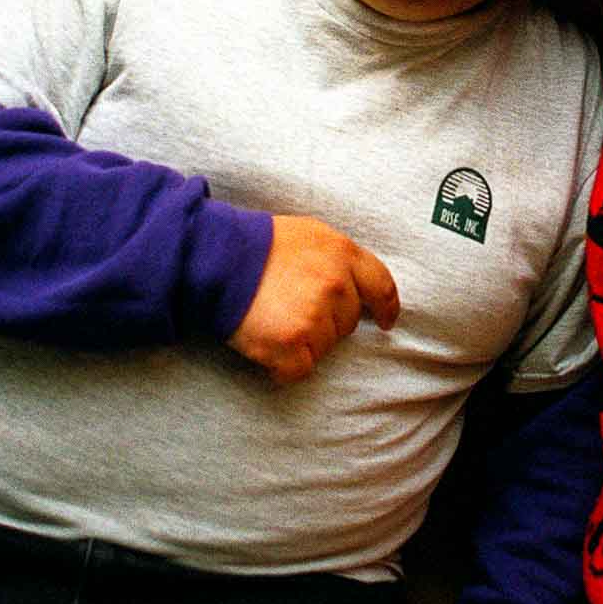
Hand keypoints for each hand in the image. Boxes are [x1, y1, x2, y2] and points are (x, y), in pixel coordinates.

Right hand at [228, 214, 399, 383]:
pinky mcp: (291, 343)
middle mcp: (336, 285)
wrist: (215, 258)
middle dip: (327, 321)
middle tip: (292, 308)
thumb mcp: (309, 234)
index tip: (386, 322)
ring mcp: (315, 315)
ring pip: (326, 346)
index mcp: (343, 254)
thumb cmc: (259, 244)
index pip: (382, 287)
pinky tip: (268, 350)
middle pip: (349, 322)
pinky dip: (284, 367)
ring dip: (304, 342)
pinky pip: (300, 369)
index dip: (387, 308)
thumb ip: (338, 258)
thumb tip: (355, 284)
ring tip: (274, 320)